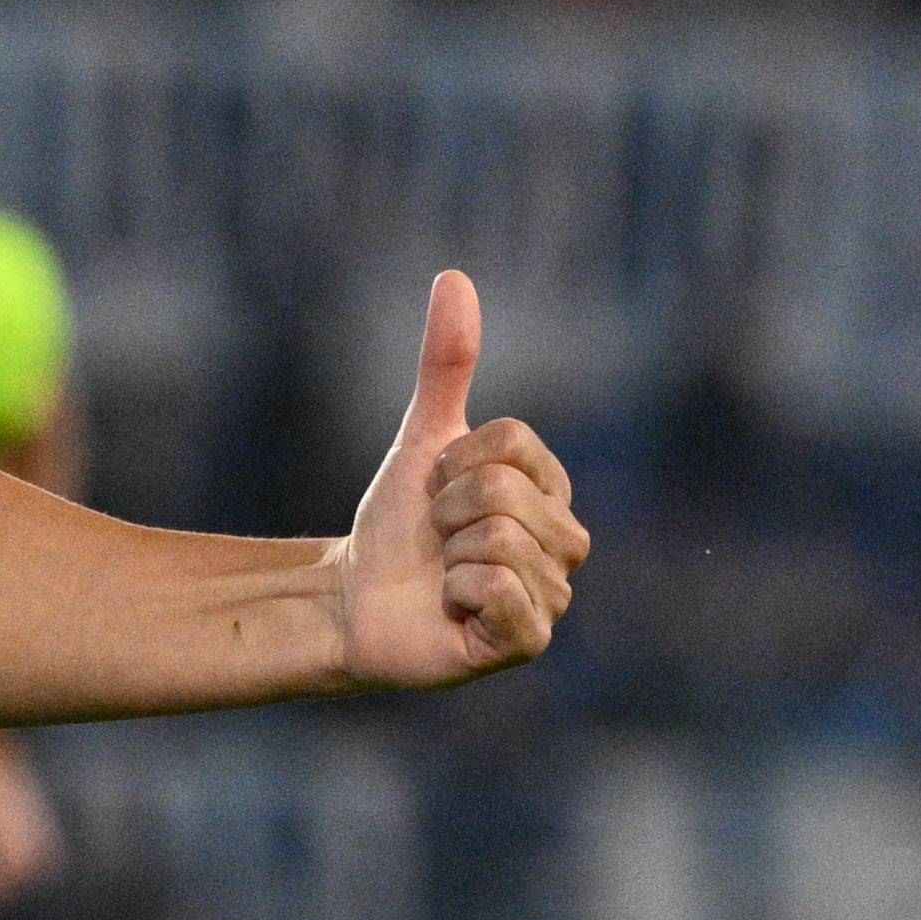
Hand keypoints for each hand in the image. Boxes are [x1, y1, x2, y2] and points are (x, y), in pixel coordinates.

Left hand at [330, 271, 587, 690]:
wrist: (353, 600)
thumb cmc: (396, 524)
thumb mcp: (421, 439)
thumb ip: (447, 364)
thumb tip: (454, 277)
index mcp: (552, 492)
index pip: (512, 441)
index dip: (454, 461)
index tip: (438, 490)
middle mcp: (567, 544)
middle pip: (504, 490)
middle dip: (446, 508)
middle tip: (437, 537)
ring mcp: (553, 597)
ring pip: (498, 539)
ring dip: (446, 551)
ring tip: (443, 572)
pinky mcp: (528, 642)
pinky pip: (498, 590)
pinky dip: (456, 592)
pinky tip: (452, 608)